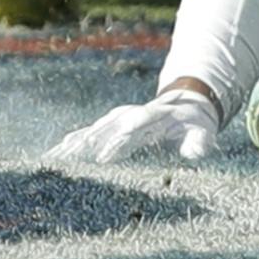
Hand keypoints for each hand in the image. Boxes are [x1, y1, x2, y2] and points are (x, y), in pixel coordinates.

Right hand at [46, 87, 219, 163]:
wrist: (185, 102)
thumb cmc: (195, 124)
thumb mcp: (203, 132)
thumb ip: (200, 142)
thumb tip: (194, 153)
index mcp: (158, 115)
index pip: (141, 120)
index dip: (125, 133)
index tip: (109, 152)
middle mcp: (135, 114)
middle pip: (112, 124)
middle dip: (94, 139)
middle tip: (74, 155)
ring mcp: (121, 119)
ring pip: (96, 128)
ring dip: (78, 141)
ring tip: (58, 155)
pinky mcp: (112, 125)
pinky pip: (90, 133)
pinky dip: (73, 142)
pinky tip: (55, 154)